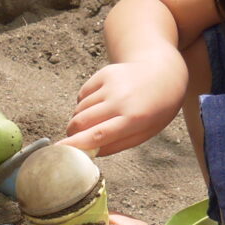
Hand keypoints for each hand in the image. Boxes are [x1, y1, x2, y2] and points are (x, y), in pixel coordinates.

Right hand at [64, 55, 188, 156]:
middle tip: (76, 138)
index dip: (76, 144)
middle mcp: (120, 100)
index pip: (98, 134)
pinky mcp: (104, 73)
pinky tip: (100, 103)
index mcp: (134, 119)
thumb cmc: (155, 109)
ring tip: (97, 119)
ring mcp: (111, 84)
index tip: (60, 151)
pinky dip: (85, 104)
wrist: (163, 73)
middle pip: (81, 121)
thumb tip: (88, 152)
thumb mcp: (144, 133)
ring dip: (80, 119)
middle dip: (72, 133)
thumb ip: (116, 144)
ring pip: (80, 109)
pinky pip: (83, 95)